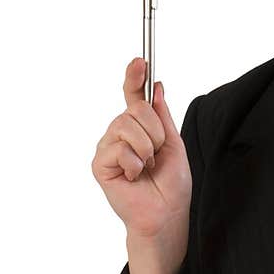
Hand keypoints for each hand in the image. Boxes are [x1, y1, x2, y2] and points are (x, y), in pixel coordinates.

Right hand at [91, 58, 191, 239]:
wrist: (167, 214)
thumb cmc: (171, 185)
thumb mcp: (173, 143)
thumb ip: (162, 116)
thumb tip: (156, 86)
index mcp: (138, 128)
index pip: (133, 97)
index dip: (134, 77)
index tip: (140, 60)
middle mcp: (119, 135)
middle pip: (135, 110)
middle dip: (156, 132)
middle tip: (157, 155)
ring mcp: (108, 148)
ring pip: (127, 126)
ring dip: (147, 148)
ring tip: (147, 167)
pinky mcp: (100, 165)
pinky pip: (119, 148)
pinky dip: (135, 163)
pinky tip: (135, 177)